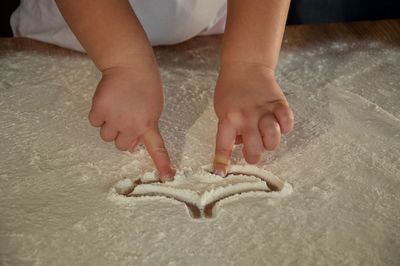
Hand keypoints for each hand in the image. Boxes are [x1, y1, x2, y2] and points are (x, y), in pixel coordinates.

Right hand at [88, 60, 174, 180]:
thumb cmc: (145, 86)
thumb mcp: (153, 108)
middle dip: (121, 135)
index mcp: (148, 124)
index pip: (156, 147)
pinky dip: (98, 115)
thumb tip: (130, 147)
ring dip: (109, 126)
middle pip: (121, 146)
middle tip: (125, 117)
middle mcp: (131, 125)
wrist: (129, 66)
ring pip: (106, 136)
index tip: (166, 176)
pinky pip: (94, 122)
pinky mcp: (99, 109)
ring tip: (116, 107)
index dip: (161, 163)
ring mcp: (114, 118)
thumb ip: (145, 128)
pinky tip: (107, 102)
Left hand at [213, 62, 293, 175]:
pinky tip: (280, 125)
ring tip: (266, 139)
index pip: (223, 145)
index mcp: (228, 118)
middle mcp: (246, 117)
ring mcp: (264, 111)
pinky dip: (286, 127)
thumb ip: (230, 128)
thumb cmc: (230, 90)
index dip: (222, 162)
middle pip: (254, 148)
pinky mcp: (279, 104)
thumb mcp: (222, 109)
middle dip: (254, 156)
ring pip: (272, 139)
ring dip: (270, 144)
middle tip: (253, 152)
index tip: (221, 173)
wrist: (245, 65)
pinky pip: (287, 122)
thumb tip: (241, 146)